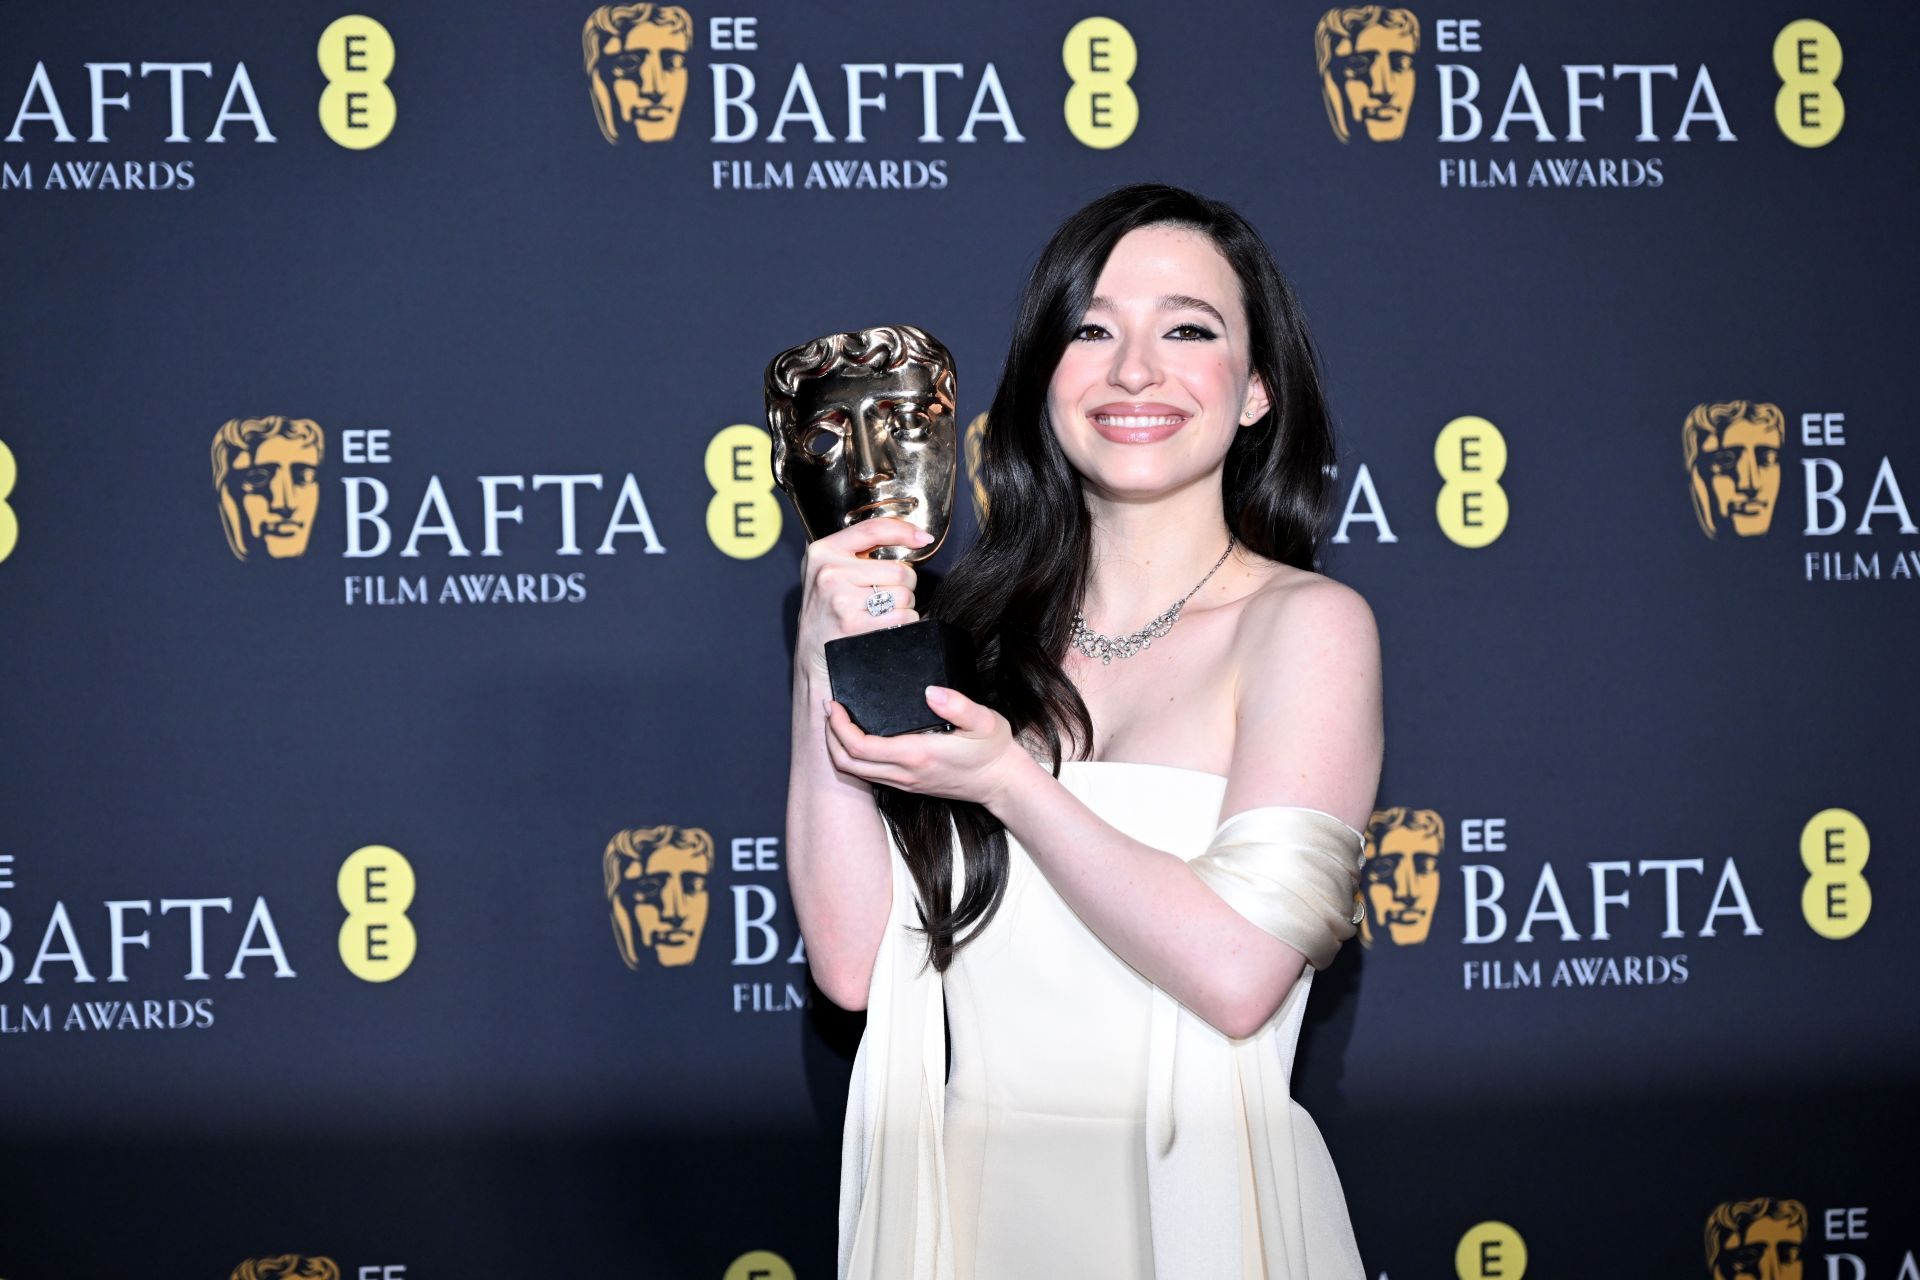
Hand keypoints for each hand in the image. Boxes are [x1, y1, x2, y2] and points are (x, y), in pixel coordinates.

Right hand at [795, 518, 929, 681]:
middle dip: (906, 585)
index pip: (874, 530)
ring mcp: (840, 600)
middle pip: (899, 570)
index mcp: (824, 551)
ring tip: (885, 611)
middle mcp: (830, 573)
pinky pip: (901, 618)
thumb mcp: (827, 571)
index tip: (923, 539)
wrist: (811, 654)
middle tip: (891, 594)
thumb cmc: (825, 610)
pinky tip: (887, 625)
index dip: (906, 531)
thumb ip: (854, 550)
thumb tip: (908, 535)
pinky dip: (904, 622)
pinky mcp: (852, 625)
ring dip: (905, 606)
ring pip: (904, 595)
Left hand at [823, 685, 1030, 809]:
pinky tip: (857, 736)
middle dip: (830, 736)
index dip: (839, 726)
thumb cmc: (992, 750)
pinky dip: (853, 756)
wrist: (1001, 783)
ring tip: (837, 721)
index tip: (834, 704)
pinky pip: (868, 774)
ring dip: (838, 747)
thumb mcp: (985, 721)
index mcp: (917, 754)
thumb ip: (958, 705)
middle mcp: (904, 773)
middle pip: (847, 763)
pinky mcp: (907, 785)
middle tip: (829, 710)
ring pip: (854, 772)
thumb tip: (930, 691)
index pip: (861, 745)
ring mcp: (904, 782)